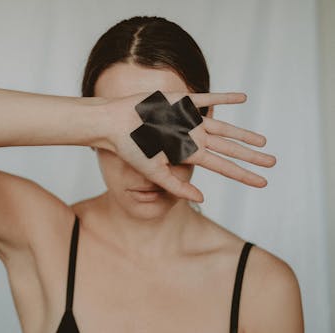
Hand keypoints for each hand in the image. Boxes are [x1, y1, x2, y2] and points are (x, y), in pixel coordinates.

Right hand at [102, 90, 276, 202]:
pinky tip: (243, 97)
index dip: (243, 175)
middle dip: (251, 156)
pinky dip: (225, 98)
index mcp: (188, 154)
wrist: (114, 124)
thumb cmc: (130, 149)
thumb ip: (177, 185)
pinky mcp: (182, 102)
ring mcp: (189, 120)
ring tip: (262, 140)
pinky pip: (208, 99)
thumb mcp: (154, 172)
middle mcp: (192, 137)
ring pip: (224, 127)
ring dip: (243, 133)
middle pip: (229, 148)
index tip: (262, 183)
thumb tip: (202, 200)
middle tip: (273, 162)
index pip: (222, 167)